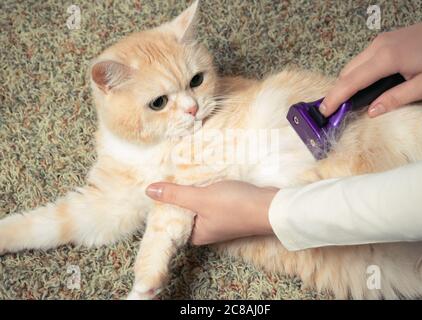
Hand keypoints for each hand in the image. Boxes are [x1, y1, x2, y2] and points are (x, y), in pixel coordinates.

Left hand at [145, 180, 277, 244]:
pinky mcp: (229, 209)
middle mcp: (206, 230)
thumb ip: (175, 195)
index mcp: (196, 234)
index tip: (154, 189)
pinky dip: (205, 188)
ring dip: (192, 190)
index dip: (162, 207)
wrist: (271, 206)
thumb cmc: (235, 206)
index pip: (171, 222)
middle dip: (176, 195)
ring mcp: (219, 220)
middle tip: (164, 175)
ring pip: (198, 204)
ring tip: (179, 172)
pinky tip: (201, 175)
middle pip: (184, 212)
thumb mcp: (200, 198)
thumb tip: (148, 191)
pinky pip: (211, 198)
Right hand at [320, 13, 421, 117]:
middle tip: (335, 112)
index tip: (323, 112)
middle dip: (337, 93)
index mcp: (386, 58)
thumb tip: (372, 111)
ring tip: (347, 103)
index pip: (351, 82)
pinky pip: (361, 60)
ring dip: (346, 84)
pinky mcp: (383, 41)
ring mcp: (379, 41)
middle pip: (346, 73)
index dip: (335, 98)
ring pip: (352, 66)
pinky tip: (362, 87)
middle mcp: (377, 47)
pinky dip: (356, 75)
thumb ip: (396, 99)